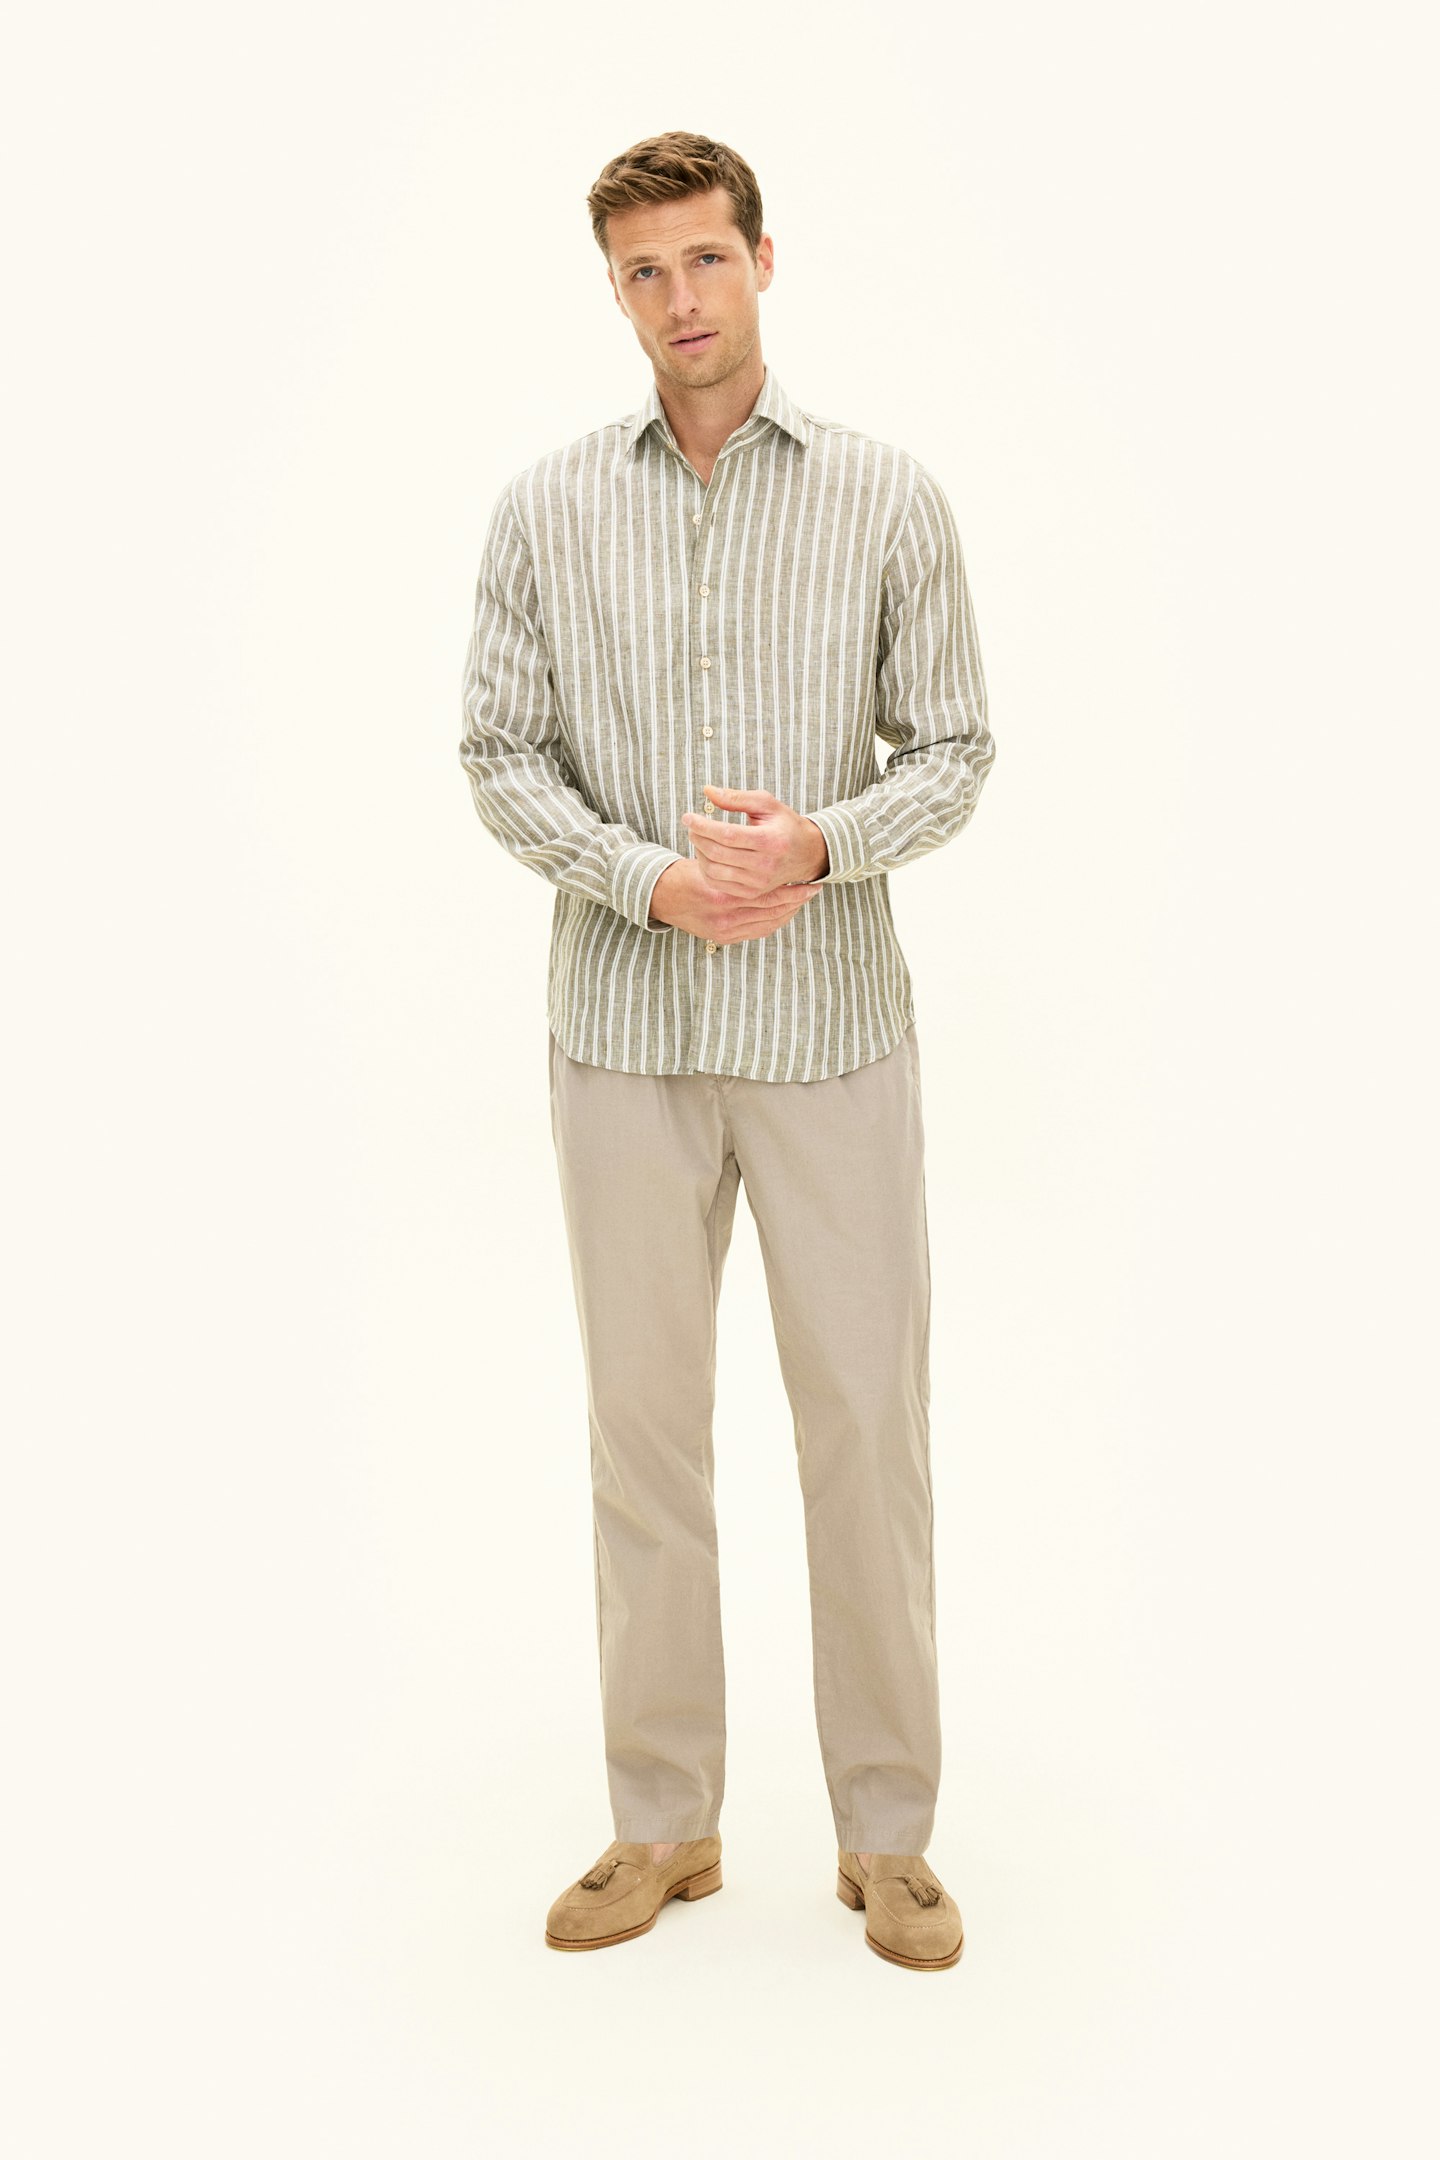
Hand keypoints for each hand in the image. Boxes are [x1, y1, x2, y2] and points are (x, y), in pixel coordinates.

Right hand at [647, 855, 823, 943]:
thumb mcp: (704, 853)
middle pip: (772, 909)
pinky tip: (785, 911)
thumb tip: (757, 837)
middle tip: (814, 890)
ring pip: (768, 922)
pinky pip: (758, 931)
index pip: (768, 892)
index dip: (792, 887)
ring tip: (803, 899)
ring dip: (788, 911)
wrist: (661, 897)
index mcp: (722, 892)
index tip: (810, 880)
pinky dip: (774, 921)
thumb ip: (728, 845)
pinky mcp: (723, 937)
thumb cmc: (684, 872)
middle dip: (796, 900)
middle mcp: (724, 915)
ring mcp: (724, 929)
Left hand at [680, 785, 829, 895]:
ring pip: (714, 870)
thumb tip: (707, 791)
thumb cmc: (783, 824)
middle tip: (691, 825)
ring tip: (698, 837)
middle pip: (718, 853)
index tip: (688, 816)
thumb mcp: (766, 804)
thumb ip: (736, 798)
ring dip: (699, 852)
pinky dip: (706, 868)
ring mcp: (757, 883)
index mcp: (769, 841)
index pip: (727, 835)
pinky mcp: (751, 892)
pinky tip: (706, 854)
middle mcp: (764, 865)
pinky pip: (718, 884)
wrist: (805, 854)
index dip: (703, 826)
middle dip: (697, 837)